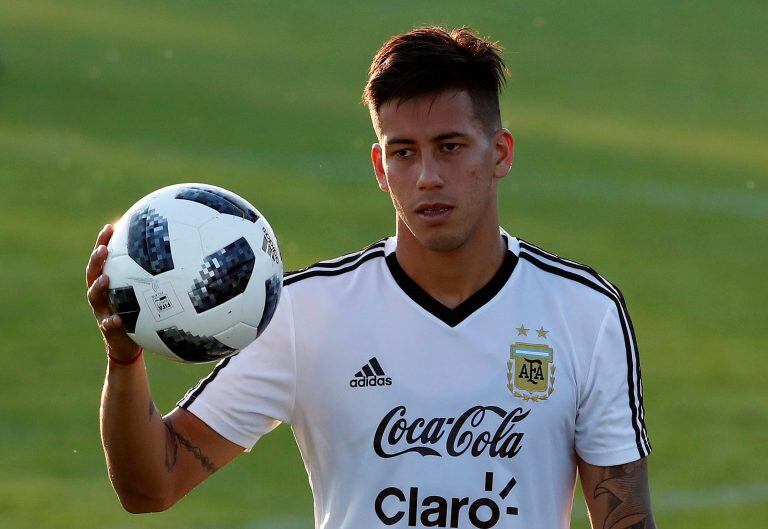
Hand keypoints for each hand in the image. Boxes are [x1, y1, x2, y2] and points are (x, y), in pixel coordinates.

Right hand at [86, 224, 141, 361]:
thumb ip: (151, 275)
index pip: (103, 259)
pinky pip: (108, 325)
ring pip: (95, 297)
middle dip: (96, 260)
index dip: (103, 242)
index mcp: (108, 283)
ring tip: (106, 279)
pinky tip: (117, 318)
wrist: (129, 344)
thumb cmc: (139, 313)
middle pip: (92, 274)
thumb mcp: (143, 293)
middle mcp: (100, 295)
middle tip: (104, 250)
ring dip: (98, 287)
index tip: (110, 227)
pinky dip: (112, 322)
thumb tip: (172, 251)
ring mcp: (101, 312)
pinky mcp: (108, 330)